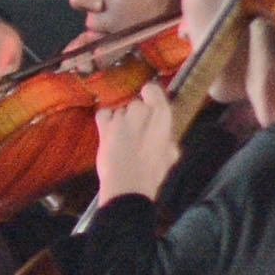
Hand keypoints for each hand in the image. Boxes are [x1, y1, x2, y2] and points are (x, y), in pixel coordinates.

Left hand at [90, 88, 178, 205]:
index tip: (149, 104)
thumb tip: (167, 138)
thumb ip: (167, 140)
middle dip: (136, 116)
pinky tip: (110, 132)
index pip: (152, 90)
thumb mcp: (169, 155)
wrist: (128, 184)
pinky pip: (104, 114)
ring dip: (122, 121)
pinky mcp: (105, 126)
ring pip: (121, 111)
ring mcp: (122, 117)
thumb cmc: (152, 172)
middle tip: (137, 134)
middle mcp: (141, 111)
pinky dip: (106, 120)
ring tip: (123, 140)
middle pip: (136, 104)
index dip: (150, 96)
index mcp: (161, 115)